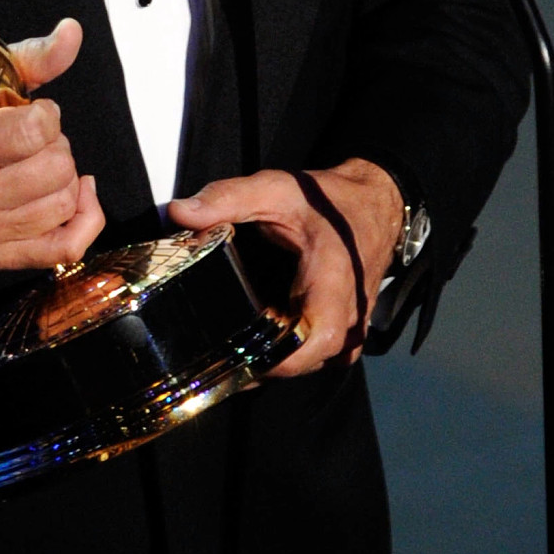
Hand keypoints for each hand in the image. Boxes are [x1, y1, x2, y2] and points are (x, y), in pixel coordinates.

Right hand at [0, 19, 105, 271]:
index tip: (34, 112)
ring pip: (64, 204)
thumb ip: (30, 60)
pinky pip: (67, 247)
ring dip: (65, 177)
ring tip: (40, 164)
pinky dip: (86, 216)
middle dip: (57, 146)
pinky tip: (77, 192)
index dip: (46, 115)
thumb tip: (73, 31)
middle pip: (55, 170)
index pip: (32, 133)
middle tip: (35, 140)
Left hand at [168, 159, 404, 374]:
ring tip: (234, 355)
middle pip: (309, 359)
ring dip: (278, 362)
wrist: (374, 203)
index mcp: (333, 281)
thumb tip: (179, 214)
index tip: (242, 360)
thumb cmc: (327, 199)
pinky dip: (293, 354)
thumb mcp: (275, 188)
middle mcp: (350, 312)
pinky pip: (321, 354)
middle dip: (265, 365)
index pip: (318, 338)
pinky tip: (262, 345)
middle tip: (220, 359)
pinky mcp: (348, 329)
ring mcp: (354, 326)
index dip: (282, 360)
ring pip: (314, 361)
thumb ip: (227, 198)